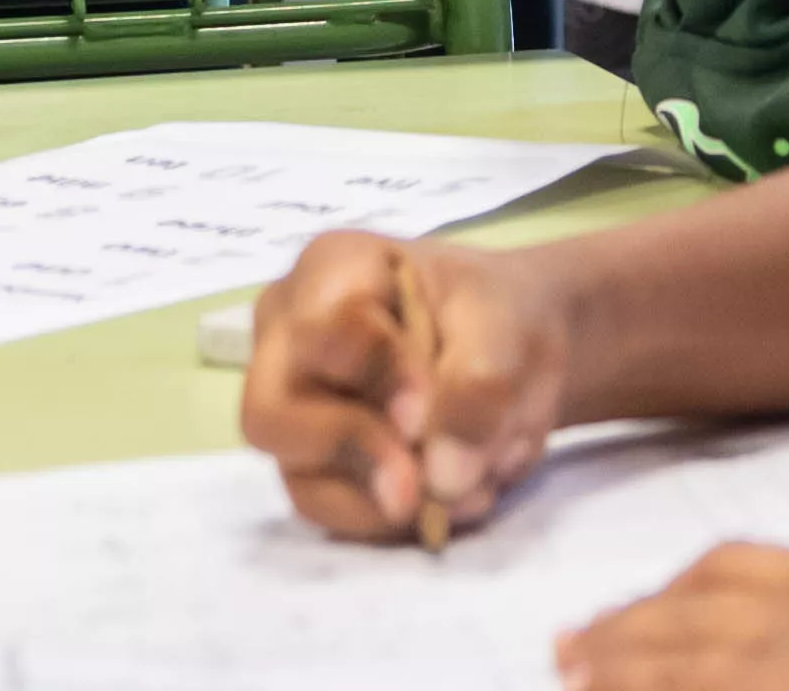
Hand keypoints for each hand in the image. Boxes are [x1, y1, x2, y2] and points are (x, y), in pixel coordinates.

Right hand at [242, 231, 569, 545]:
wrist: (516, 357)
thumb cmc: (498, 317)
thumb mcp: (505, 329)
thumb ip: (479, 386)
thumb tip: (442, 476)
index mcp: (332, 270)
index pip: (323, 327)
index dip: (375, 376)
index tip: (427, 412)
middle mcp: (289, 338)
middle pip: (272, 412)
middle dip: (354, 450)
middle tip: (422, 482)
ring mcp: (293, 408)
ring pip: (298, 476)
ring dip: (383, 498)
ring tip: (466, 489)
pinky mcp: (312, 466)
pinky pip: (328, 511)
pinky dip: (388, 519)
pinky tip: (445, 501)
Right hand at [561, 535, 788, 690]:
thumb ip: (744, 673)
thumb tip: (734, 665)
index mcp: (777, 689)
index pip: (676, 683)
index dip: (622, 683)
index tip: (575, 681)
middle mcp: (783, 636)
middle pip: (680, 636)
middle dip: (615, 647)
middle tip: (565, 649)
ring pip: (717, 588)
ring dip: (657, 600)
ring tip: (619, 611)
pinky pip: (777, 560)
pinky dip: (731, 567)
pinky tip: (730, 570)